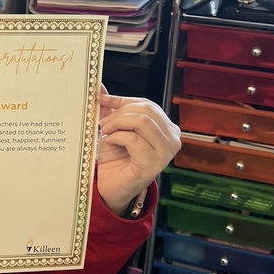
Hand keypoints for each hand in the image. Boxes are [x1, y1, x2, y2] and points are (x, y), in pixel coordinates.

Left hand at [96, 86, 180, 215]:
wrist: (112, 186)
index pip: (147, 104)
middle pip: (146, 111)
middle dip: (120, 113)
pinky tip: (110, 143)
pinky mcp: (154, 164)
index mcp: (167, 128)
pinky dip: (117, 137)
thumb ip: (111, 109)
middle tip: (103, 123)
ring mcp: (167, 153)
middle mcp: (173, 139)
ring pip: (143, 122)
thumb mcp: (115, 128)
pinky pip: (134, 140)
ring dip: (118, 124)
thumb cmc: (117, 158)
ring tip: (106, 132)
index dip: (123, 100)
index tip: (102, 99)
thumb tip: (100, 87)